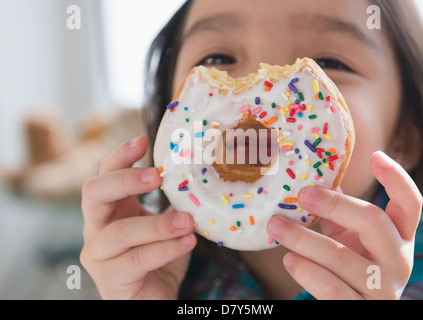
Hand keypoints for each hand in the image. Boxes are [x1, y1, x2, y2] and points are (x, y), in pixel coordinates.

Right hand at [80, 136, 196, 298]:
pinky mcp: (110, 279)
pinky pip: (136, 260)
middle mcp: (96, 228)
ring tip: (188, 222)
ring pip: (119, 232)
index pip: (105, 174)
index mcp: (111, 209)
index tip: (143, 141)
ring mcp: (99, 255)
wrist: (156, 299)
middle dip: (124, 180)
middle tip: (156, 175)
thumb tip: (195, 172)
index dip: (121, 156)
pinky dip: (165, 249)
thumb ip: (175, 202)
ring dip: (157, 225)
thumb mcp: (168, 224)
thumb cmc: (161, 258)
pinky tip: (187, 242)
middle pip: (93, 193)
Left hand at [267, 151, 421, 298]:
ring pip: (341, 257)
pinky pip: (330, 288)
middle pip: (373, 222)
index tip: (375, 155)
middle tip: (302, 194)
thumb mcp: (348, 235)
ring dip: (303, 239)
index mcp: (399, 236)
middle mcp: (398, 260)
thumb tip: (309, 175)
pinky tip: (289, 260)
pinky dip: (306, 271)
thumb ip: (337, 211)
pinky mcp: (359, 308)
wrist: (352, 306)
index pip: (410, 203)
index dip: (396, 179)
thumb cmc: (349, 264)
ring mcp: (382, 288)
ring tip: (276, 227)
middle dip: (334, 204)